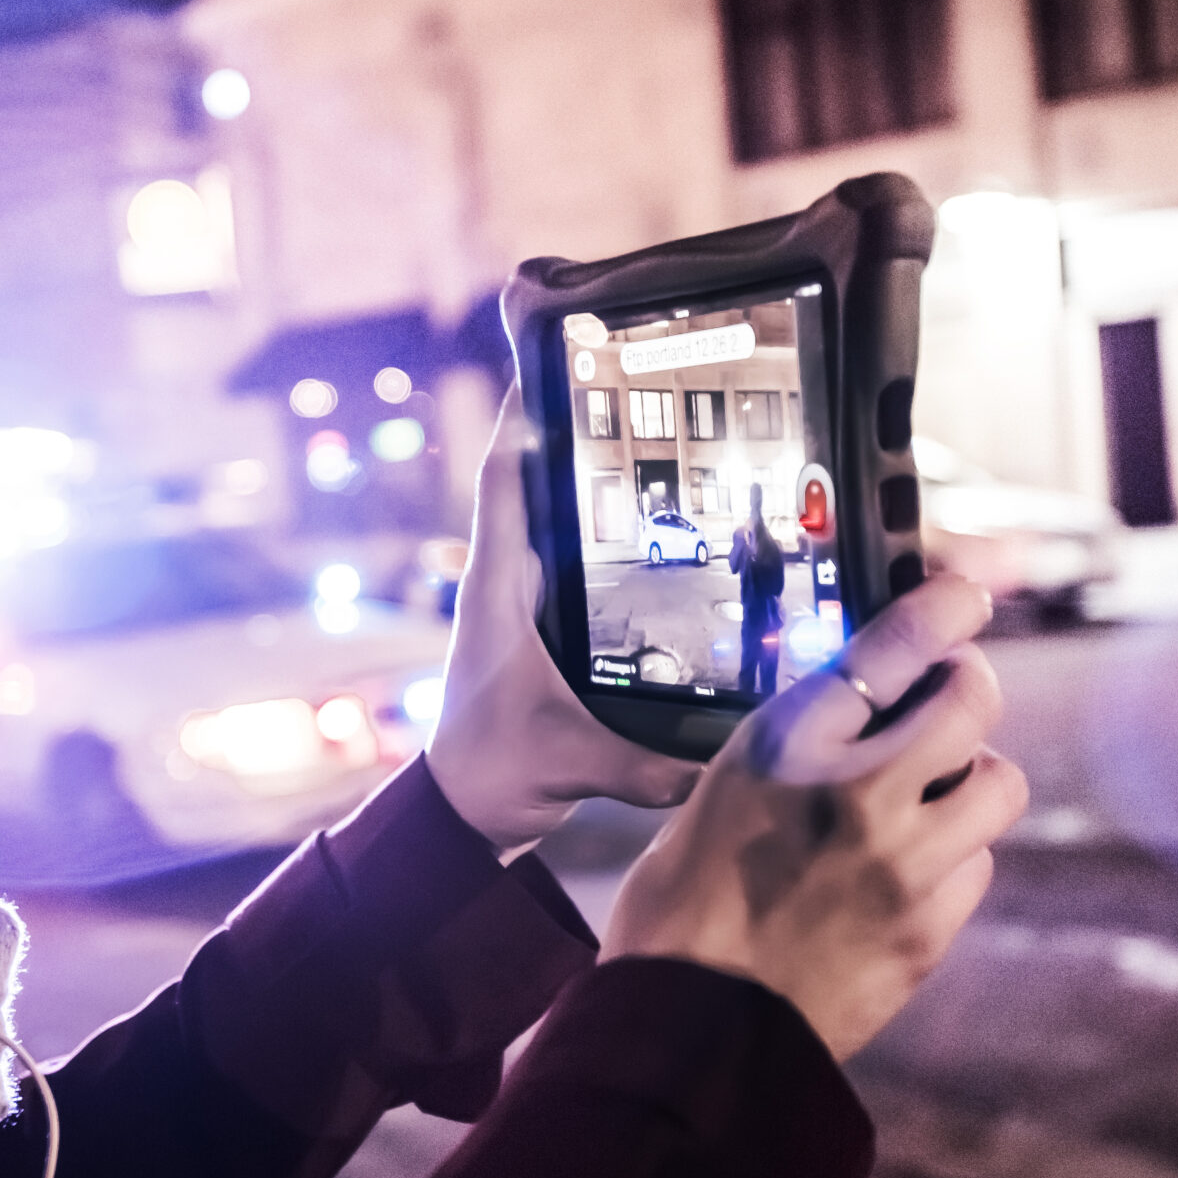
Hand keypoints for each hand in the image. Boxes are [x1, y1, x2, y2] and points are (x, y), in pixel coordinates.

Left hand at [426, 390, 700, 856]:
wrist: (465, 813)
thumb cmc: (494, 775)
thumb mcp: (571, 764)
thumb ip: (642, 768)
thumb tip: (712, 765)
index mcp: (498, 591)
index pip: (504, 484)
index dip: (521, 421)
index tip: (547, 364)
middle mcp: (507, 584)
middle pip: (533, 485)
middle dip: (570, 433)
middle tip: (625, 383)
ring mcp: (523, 604)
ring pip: (555, 520)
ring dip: (588, 481)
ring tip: (648, 434)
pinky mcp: (544, 628)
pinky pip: (575, 562)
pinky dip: (604, 536)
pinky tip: (655, 526)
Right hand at [601, 574, 1026, 1059]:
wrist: (689, 1029)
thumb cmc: (682, 905)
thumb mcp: (721, 788)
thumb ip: (796, 742)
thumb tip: (861, 700)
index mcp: (788, 746)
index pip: (894, 644)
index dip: (944, 605)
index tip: (965, 594)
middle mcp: (859, 794)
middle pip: (973, 701)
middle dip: (968, 690)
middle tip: (948, 699)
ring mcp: (905, 866)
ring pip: (1000, 784)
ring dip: (973, 779)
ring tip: (930, 798)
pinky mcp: (930, 930)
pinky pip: (979, 867)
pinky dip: (955, 860)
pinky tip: (909, 872)